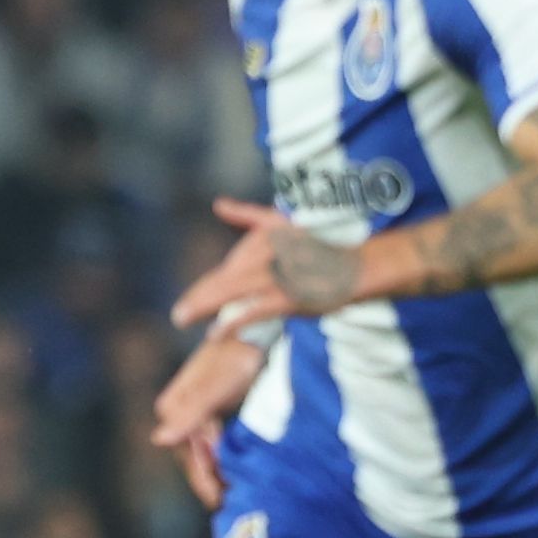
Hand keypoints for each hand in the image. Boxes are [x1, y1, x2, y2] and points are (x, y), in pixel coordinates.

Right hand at [150, 329, 268, 510]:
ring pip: (205, 449)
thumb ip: (191, 413)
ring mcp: (197, 407)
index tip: (224, 499)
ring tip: (240, 490)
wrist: (259, 325)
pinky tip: (241, 467)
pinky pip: (217, 440)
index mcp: (174, 407)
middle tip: (235, 502)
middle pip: (193, 455)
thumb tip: (159, 440)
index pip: (187, 455)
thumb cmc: (240, 354)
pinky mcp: (215, 405)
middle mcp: (180, 409)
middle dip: (211, 478)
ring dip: (220, 469)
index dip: (204, 479)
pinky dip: (227, 456)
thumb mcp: (218, 386)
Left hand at [170, 199, 363, 332]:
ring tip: (182, 320)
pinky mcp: (287, 296)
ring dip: (202, 308)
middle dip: (196, 300)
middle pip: (220, 281)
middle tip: (178, 317)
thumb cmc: (322, 248)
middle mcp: (265, 257)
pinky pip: (251, 311)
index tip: (187, 302)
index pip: (224, 270)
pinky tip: (214, 334)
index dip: (203, 288)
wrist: (360, 266)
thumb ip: (247, 216)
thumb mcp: (282, 224)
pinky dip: (230, 323)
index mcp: (261, 242)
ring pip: (228, 293)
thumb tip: (218, 203)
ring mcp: (275, 276)